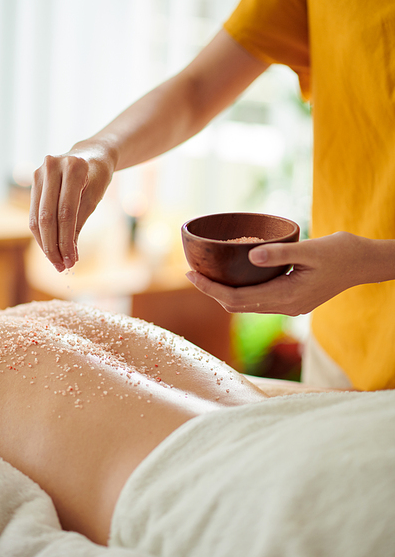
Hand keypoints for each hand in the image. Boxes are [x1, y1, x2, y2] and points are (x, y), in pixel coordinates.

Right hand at [29, 145, 116, 271]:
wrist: (90, 153)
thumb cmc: (97, 176)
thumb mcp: (95, 197)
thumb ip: (79, 222)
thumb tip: (69, 254)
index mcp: (73, 168)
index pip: (66, 212)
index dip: (67, 240)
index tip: (72, 262)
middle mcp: (51, 167)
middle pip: (47, 216)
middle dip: (53, 246)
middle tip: (62, 267)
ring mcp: (39, 172)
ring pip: (37, 217)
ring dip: (45, 243)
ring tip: (57, 262)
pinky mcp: (33, 181)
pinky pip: (34, 213)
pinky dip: (42, 233)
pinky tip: (50, 248)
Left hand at [186, 232, 368, 316]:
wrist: (365, 263)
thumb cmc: (341, 253)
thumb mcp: (311, 250)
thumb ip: (280, 254)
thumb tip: (250, 256)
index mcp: (286, 297)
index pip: (236, 298)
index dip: (210, 288)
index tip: (190, 274)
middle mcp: (285, 306)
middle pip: (237, 306)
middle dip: (211, 291)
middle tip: (191, 272)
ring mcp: (290, 305)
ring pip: (247, 305)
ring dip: (224, 293)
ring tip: (205, 275)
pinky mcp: (293, 300)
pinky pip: (259, 300)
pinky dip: (241, 290)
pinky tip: (233, 276)